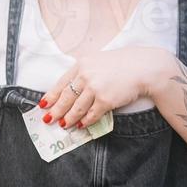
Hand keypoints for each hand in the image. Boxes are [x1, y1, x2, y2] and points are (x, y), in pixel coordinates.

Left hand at [39, 46, 177, 127]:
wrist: (143, 68)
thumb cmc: (123, 64)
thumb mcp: (99, 61)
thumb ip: (85, 72)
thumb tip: (73, 89)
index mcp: (82, 65)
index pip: (61, 83)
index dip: (50, 96)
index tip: (43, 105)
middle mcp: (85, 76)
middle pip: (65, 98)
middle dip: (56, 111)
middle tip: (49, 120)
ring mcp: (95, 89)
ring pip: (76, 109)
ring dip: (69, 118)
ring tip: (64, 124)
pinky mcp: (105, 100)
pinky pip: (91, 115)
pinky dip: (85, 121)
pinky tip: (81, 125)